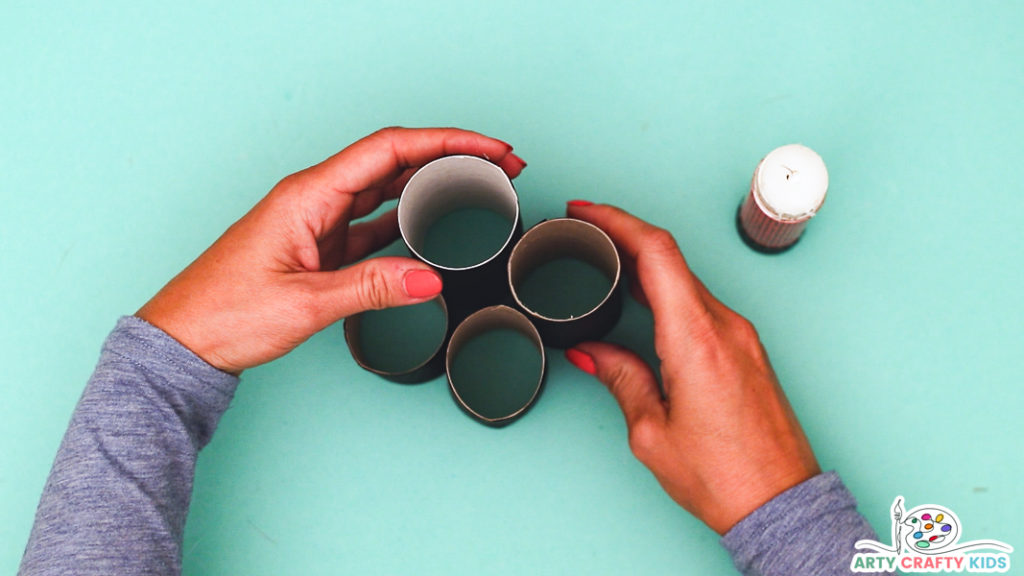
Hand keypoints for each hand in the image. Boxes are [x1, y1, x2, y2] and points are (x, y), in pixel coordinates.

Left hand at [137, 127, 525, 373]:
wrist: (185, 341)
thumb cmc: (226, 315)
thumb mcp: (305, 304)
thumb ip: (371, 288)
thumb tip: (430, 278)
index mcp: (308, 196)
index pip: (388, 150)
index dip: (445, 142)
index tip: (488, 148)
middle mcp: (314, 200)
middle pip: (394, 162)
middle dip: (452, 158)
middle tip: (502, 165)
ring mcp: (317, 222)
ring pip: (387, 190)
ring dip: (434, 186)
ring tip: (480, 187)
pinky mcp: (318, 247)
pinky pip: (374, 223)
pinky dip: (409, 219)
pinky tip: (436, 225)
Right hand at [563, 202, 819, 534]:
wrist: (781, 504)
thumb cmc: (724, 477)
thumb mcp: (652, 432)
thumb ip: (620, 378)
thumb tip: (591, 351)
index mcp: (696, 339)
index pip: (656, 253)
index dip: (616, 221)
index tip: (584, 212)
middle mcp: (725, 327)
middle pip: (670, 258)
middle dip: (624, 236)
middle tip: (584, 233)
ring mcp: (741, 336)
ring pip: (686, 279)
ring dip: (646, 264)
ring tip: (607, 264)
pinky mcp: (747, 350)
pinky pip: (700, 303)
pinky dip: (667, 290)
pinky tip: (644, 300)